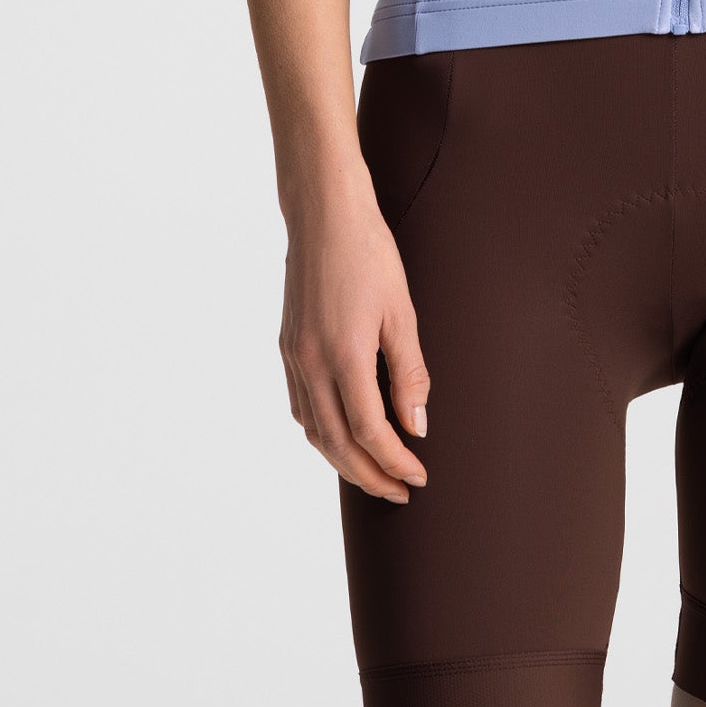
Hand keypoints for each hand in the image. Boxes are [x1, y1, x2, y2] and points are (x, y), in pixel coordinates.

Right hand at [279, 183, 431, 501]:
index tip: (419, 476)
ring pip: (314, 431)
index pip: (371, 432)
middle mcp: (311, 363)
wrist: (324, 215)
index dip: (396, 461)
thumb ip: (410, 373)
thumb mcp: (403, 311)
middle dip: (371, 475)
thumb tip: (417, 426)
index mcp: (344, 356)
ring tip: (374, 474)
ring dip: (343, 461)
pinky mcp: (286, 346)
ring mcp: (293, 356)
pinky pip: (300, 407)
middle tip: (400, 492)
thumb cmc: (370, 254)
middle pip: (339, 444)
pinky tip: (341, 436)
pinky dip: (321, 433)